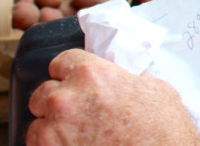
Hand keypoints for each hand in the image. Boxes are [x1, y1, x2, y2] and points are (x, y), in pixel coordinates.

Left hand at [27, 49, 199, 145]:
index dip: (71, 73)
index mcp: (92, 73)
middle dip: (58, 103)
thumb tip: (124, 79)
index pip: (62, 61)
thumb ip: (129, 78)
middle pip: (43, 93)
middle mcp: (66, 98)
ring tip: (76, 138)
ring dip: (52, 130)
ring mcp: (54, 131)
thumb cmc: (163, 129)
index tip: (76, 83)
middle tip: (77, 115)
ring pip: (37, 126)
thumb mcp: (154, 88)